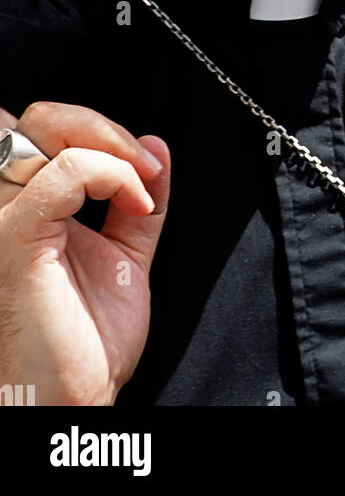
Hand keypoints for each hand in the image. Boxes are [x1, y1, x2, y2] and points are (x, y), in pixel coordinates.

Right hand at [0, 101, 169, 405]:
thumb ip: (134, 202)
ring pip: (41, 129)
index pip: (35, 129)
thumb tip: (156, 145)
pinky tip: (138, 206)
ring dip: (109, 142)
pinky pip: (63, 173)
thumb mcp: (122, 256)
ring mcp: (3, 220)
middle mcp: (3, 207)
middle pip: (35, 117)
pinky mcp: (16, 239)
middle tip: (142, 162)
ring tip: (143, 183)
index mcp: (23, 207)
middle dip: (98, 123)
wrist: (72, 402)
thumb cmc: (85, 344)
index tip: (141, 160)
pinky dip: (112, 175)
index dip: (88, 126)